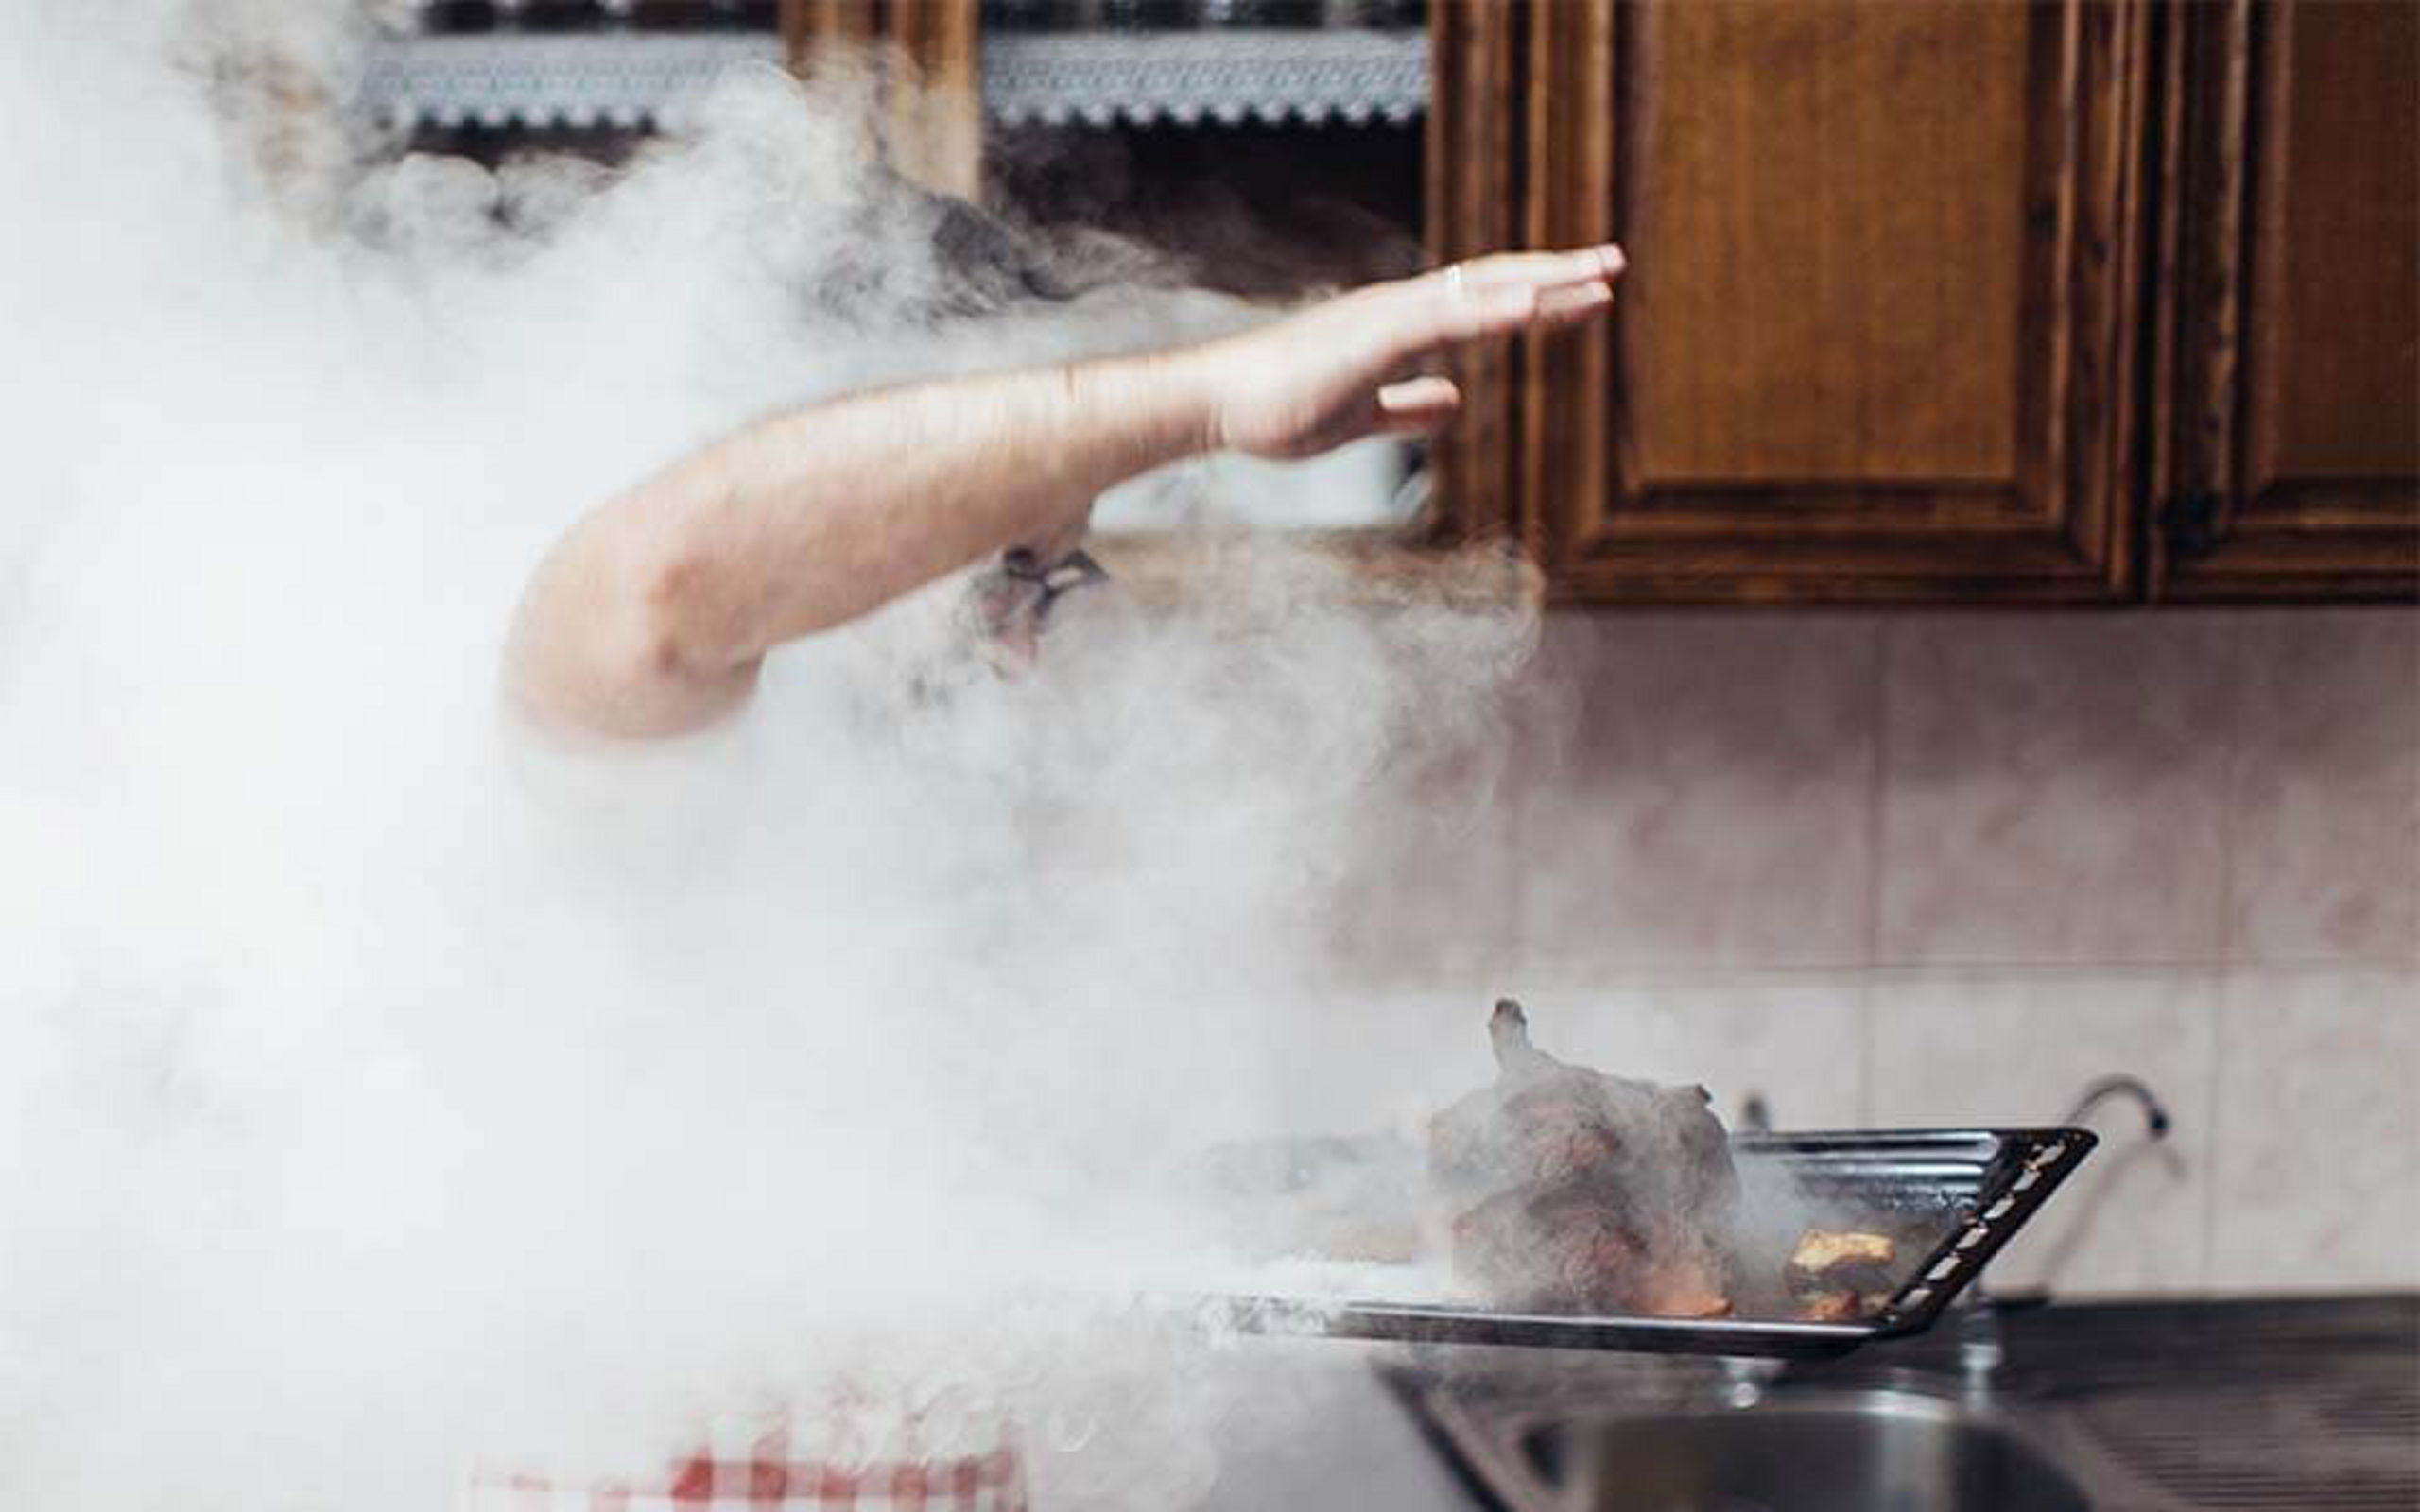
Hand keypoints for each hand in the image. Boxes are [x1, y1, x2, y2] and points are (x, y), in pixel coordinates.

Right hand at [1195, 244, 1624, 461]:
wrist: (1219, 405)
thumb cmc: (1279, 407)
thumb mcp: (1363, 416)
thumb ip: (1409, 407)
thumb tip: (1456, 401)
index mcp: (1401, 325)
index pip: (1484, 301)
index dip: (1538, 296)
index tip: (1589, 293)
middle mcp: (1400, 308)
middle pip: (1493, 283)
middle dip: (1558, 275)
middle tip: (1616, 262)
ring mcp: (1386, 318)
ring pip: (1478, 292)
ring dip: (1540, 284)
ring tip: (1596, 278)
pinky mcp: (1370, 338)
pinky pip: (1442, 321)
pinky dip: (1490, 311)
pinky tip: (1531, 307)